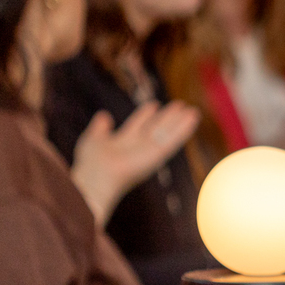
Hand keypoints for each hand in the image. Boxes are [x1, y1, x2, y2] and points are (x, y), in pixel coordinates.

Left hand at [70, 101, 200, 226]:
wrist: (97, 180)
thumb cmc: (91, 164)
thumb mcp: (92, 140)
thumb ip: (99, 128)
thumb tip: (103, 114)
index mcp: (121, 143)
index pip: (137, 126)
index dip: (145, 115)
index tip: (153, 104)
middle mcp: (137, 148)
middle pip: (156, 129)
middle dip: (167, 117)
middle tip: (180, 105)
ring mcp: (149, 151)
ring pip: (167, 133)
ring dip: (180, 122)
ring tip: (191, 110)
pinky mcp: (158, 155)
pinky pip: (173, 140)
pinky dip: (184, 129)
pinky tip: (193, 119)